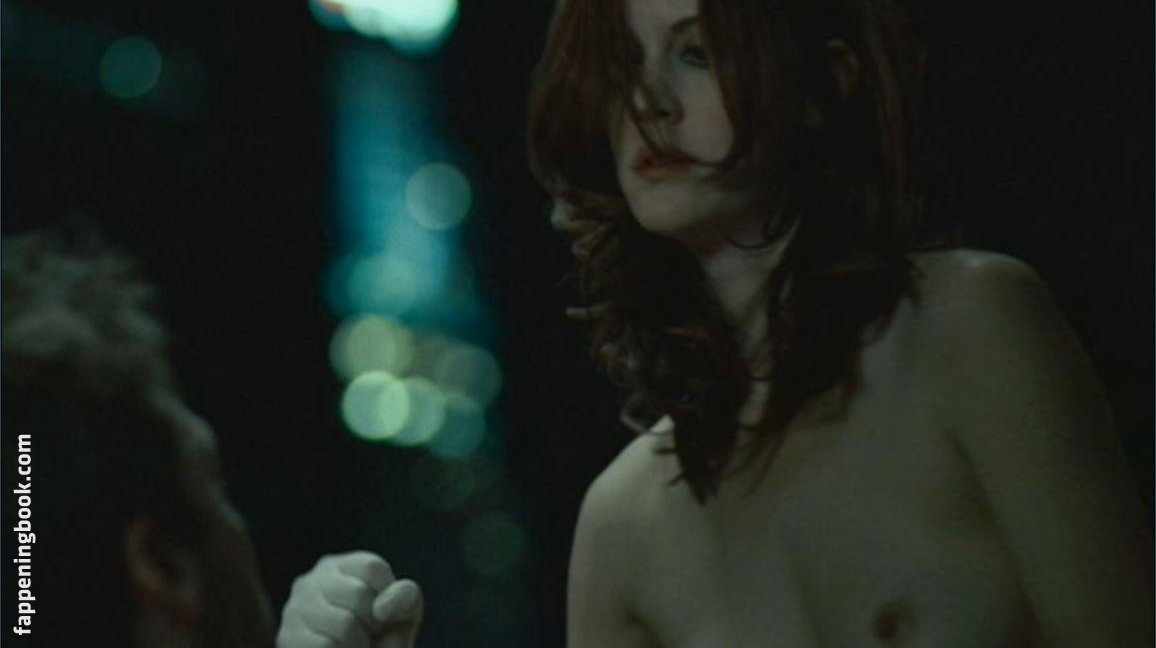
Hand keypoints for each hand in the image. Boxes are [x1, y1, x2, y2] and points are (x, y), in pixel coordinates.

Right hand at [277, 551, 422, 647]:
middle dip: (376, 623)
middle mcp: (311, 581)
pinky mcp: (287, 638)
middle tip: (372, 634)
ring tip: (358, 645)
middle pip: (358, 594)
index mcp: (340, 566)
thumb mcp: (403, 611)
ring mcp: (294, 609)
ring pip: (344, 624)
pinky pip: (327, 647)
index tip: (385, 611)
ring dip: (363, 643)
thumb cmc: (381, 634)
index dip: (389, 594)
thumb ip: (405, 598)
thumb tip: (381, 608)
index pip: (372, 568)